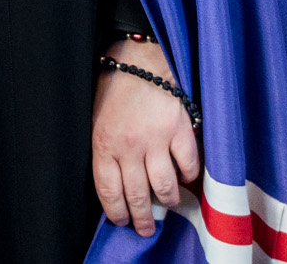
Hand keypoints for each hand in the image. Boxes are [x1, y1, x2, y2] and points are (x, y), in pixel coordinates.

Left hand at [92, 38, 200, 237]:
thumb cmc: (115, 87)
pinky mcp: (180, 132)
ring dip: (168, 201)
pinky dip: (188, 175)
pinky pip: (188, 166)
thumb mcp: (98, 119)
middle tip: (146, 228)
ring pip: (165, 188)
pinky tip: (185, 176)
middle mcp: (129, 147)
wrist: (141, 57)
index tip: (121, 221)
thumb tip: (117, 182)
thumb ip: (107, 150)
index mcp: (104, 144)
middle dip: (143, 219)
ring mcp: (156, 141)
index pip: (108, 191)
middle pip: (137, 197)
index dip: (116, 212)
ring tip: (169, 204)